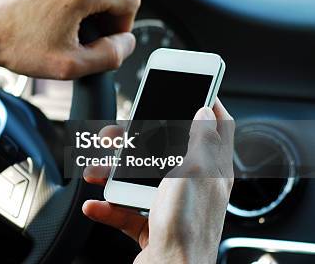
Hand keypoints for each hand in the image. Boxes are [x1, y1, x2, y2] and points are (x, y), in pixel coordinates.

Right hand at [82, 100, 234, 263]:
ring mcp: (170, 206)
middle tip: (120, 131)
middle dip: (138, 139)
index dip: (209, 105)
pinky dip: (108, 206)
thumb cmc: (187, 228)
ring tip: (97, 169)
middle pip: (166, 150)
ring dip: (113, 173)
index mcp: (211, 171)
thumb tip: (206, 111)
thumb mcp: (196, 172)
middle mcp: (193, 187)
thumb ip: (202, 139)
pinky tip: (97, 203)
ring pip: (139, 178)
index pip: (217, 129)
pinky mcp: (151, 225)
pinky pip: (125, 209)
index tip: (197, 88)